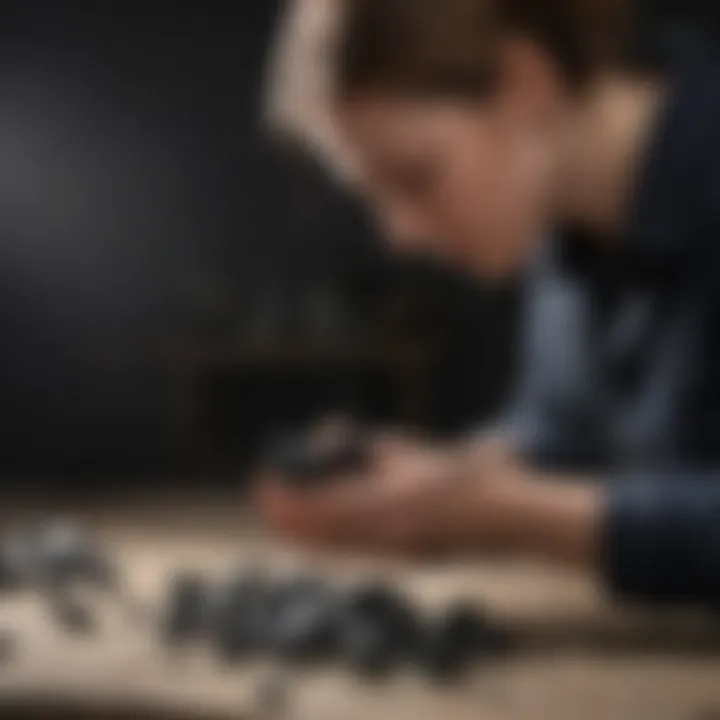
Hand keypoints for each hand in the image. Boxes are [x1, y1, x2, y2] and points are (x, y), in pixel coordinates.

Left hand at [257, 433, 532, 556]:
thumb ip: (366, 448)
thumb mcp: (411, 453)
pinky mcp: (394, 556)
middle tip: (263, 492)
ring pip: (329, 545)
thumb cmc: (461, 476)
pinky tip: (310, 529)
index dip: (289, 496)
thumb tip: (325, 439)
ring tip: (277, 511)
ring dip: (299, 528)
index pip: (322, 505)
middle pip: (318, 532)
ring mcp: (388, 550)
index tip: (267, 478)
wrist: (502, 517)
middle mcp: (383, 534)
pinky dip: (321, 539)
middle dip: (285, 514)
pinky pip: (347, 551)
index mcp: (387, 503)